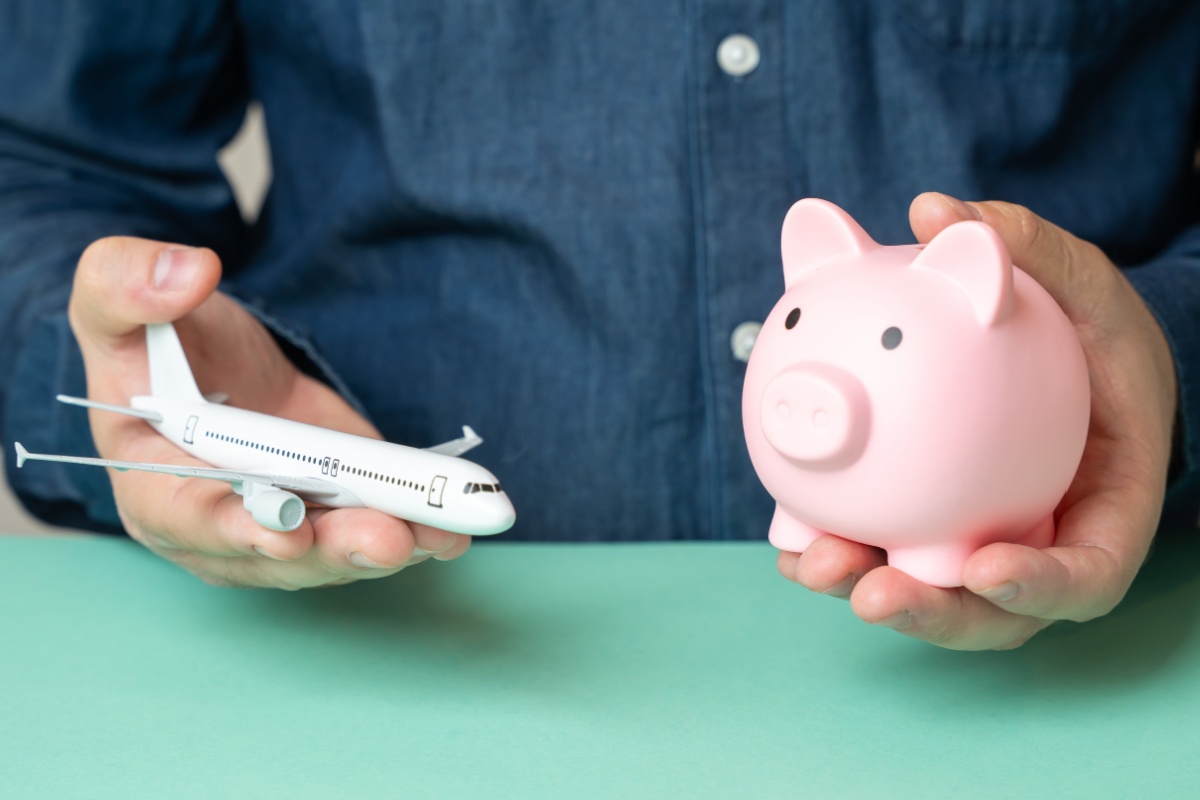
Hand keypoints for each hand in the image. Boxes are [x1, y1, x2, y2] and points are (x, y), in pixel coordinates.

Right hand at [69, 237, 469, 588]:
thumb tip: (186, 271)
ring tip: (437, 535)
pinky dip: (415, 536)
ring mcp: (280, 529)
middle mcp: (217, 527)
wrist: (216, 362)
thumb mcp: (120, 302)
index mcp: (151, 482)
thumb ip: (126, 284)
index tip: (285, 532)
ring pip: (332, 553)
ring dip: (386, 546)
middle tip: (387, 538)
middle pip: (275, 553)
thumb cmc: (159, 345)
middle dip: (333, 546)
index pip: (187, 516)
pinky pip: (369, 532)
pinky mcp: (331, 515)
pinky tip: (450, 532)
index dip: (237, 528)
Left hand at [777, 193, 1177, 648]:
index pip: (1086, 573)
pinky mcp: (929, 527)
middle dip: (931, 613)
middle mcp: (1038, 541)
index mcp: (1101, 508)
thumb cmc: (1090, 330)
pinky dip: (835, 541)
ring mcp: (980, 542)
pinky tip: (787, 526)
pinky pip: (883, 540)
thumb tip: (932, 208)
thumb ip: (1029, 248)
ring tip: (808, 562)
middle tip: (871, 593)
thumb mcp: (1081, 284)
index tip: (987, 568)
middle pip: (991, 610)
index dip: (1040, 586)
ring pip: (926, 586)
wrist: (1070, 362)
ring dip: (863, 585)